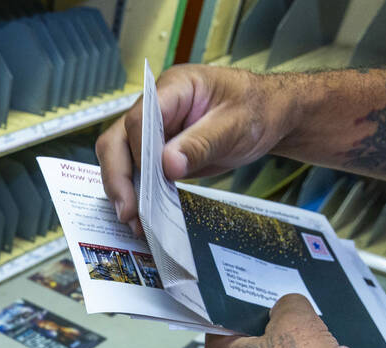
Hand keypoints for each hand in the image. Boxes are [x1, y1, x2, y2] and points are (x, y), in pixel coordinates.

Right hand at [95, 65, 297, 231]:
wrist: (269, 115)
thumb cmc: (257, 109)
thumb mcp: (236, 126)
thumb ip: (201, 144)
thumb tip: (168, 166)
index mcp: (174, 88)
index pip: (140, 118)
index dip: (140, 150)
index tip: (151, 178)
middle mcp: (155, 107)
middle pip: (116, 140)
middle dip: (117, 177)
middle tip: (128, 211)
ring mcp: (153, 130)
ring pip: (119, 158)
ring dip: (122, 190)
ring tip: (134, 220)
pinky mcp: (156, 151)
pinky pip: (136, 172)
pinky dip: (136, 193)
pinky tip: (142, 215)